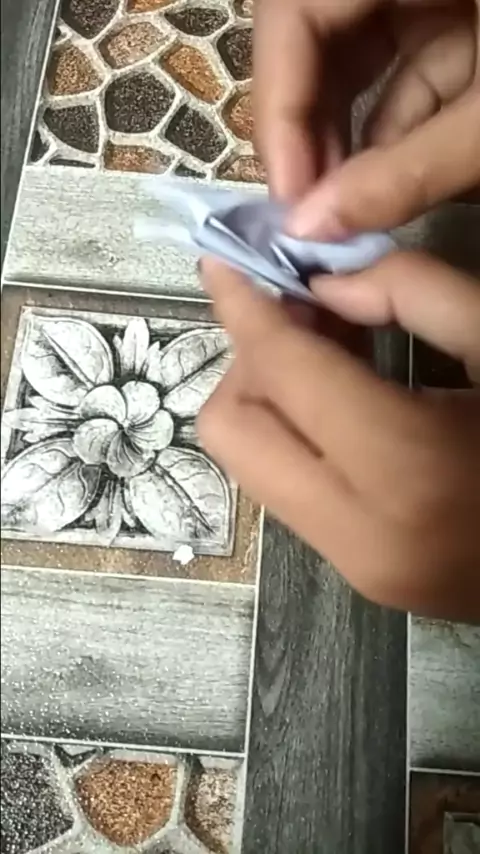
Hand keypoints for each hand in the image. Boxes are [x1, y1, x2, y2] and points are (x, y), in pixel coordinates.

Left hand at [197, 254, 479, 620]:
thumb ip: (419, 295)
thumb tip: (329, 282)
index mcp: (407, 467)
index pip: (282, 371)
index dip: (242, 306)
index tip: (223, 260)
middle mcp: (359, 532)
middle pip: (233, 429)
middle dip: (250, 359)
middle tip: (304, 313)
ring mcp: (354, 568)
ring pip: (252, 464)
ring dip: (273, 397)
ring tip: (331, 350)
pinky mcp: (359, 578)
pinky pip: (289, 490)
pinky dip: (298, 435)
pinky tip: (347, 401)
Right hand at [254, 0, 479, 234]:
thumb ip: (408, 170)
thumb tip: (315, 226)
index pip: (294, 13)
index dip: (279, 108)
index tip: (288, 198)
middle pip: (309, 37)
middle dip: (303, 130)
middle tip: (307, 212)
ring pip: (348, 59)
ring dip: (338, 138)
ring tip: (337, 210)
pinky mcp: (444, 21)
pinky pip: (397, 71)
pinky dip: (387, 132)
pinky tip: (378, 187)